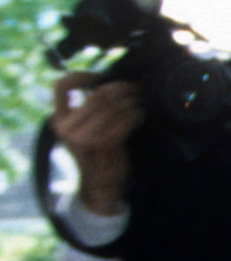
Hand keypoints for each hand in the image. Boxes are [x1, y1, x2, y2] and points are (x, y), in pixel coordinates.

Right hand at [49, 72, 142, 214]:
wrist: (100, 184)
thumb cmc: (94, 153)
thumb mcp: (80, 130)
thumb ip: (84, 110)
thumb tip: (105, 83)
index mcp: (58, 120)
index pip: (61, 86)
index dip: (81, 76)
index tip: (100, 77)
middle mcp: (68, 128)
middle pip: (97, 94)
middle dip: (120, 88)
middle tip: (134, 87)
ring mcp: (87, 137)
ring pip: (114, 106)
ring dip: (132, 100)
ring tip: (140, 98)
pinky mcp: (107, 145)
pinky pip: (125, 121)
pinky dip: (136, 114)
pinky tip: (141, 113)